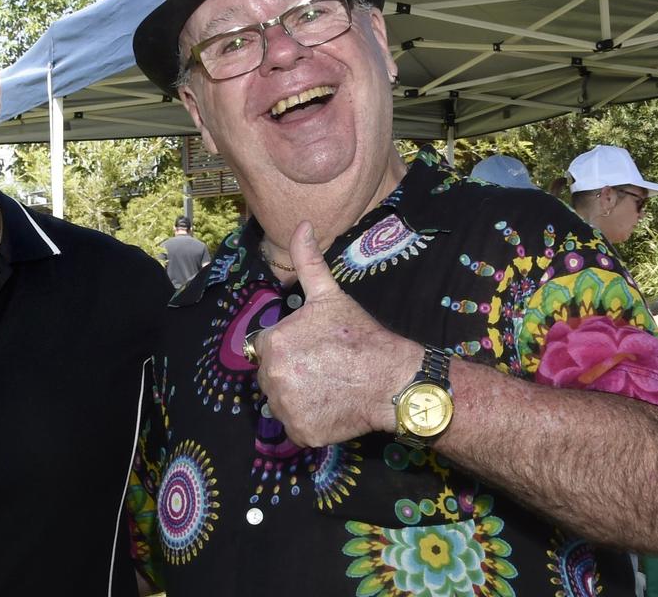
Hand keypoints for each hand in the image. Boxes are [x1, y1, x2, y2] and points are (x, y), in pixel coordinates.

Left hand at [251, 222, 418, 447]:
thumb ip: (308, 261)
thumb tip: (302, 225)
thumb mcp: (330, 295)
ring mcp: (285, 407)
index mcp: (272, 343)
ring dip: (298, 397)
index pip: (266, 348)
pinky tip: (330, 407)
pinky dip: (309, 421)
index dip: (291, 347)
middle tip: (324, 368)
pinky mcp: (299, 432)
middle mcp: (271, 377)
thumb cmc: (359, 336)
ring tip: (328, 386)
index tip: (314, 349)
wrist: (391, 378)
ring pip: (281, 402)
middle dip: (292, 372)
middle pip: (271, 376)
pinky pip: (295, 426)